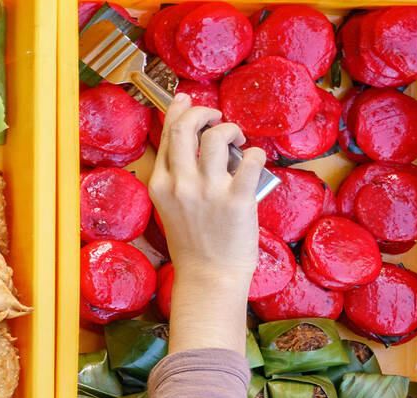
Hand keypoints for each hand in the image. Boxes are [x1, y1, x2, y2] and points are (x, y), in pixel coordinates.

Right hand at [148, 97, 265, 296]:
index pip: (167, 134)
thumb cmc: (194, 245)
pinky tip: (255, 159)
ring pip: (218, 135)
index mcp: (160, 184)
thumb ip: (176, 176)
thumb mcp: (170, 207)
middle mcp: (181, 184)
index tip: (188, 101)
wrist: (209, 277)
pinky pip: (251, 159)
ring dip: (231, 130)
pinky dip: (256, 153)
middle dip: (204, 111)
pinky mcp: (237, 199)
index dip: (179, 110)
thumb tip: (193, 143)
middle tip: (216, 117)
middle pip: (187, 126)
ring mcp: (209, 191)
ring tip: (238, 141)